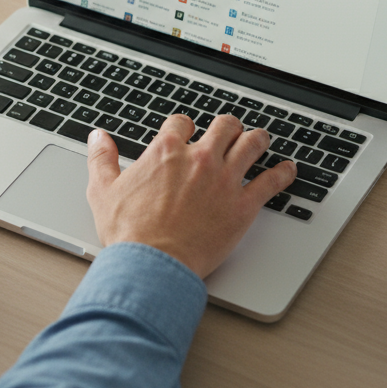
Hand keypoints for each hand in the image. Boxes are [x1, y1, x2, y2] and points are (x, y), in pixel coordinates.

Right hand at [86, 114, 296, 278]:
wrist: (153, 264)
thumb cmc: (129, 233)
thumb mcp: (103, 190)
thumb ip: (101, 158)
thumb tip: (98, 137)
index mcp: (166, 152)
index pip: (182, 123)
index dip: (185, 126)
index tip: (187, 133)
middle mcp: (199, 159)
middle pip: (223, 127)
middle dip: (227, 127)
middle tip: (230, 131)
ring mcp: (224, 180)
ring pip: (251, 144)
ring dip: (257, 139)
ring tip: (261, 138)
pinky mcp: (243, 205)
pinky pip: (271, 182)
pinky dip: (283, 173)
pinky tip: (288, 170)